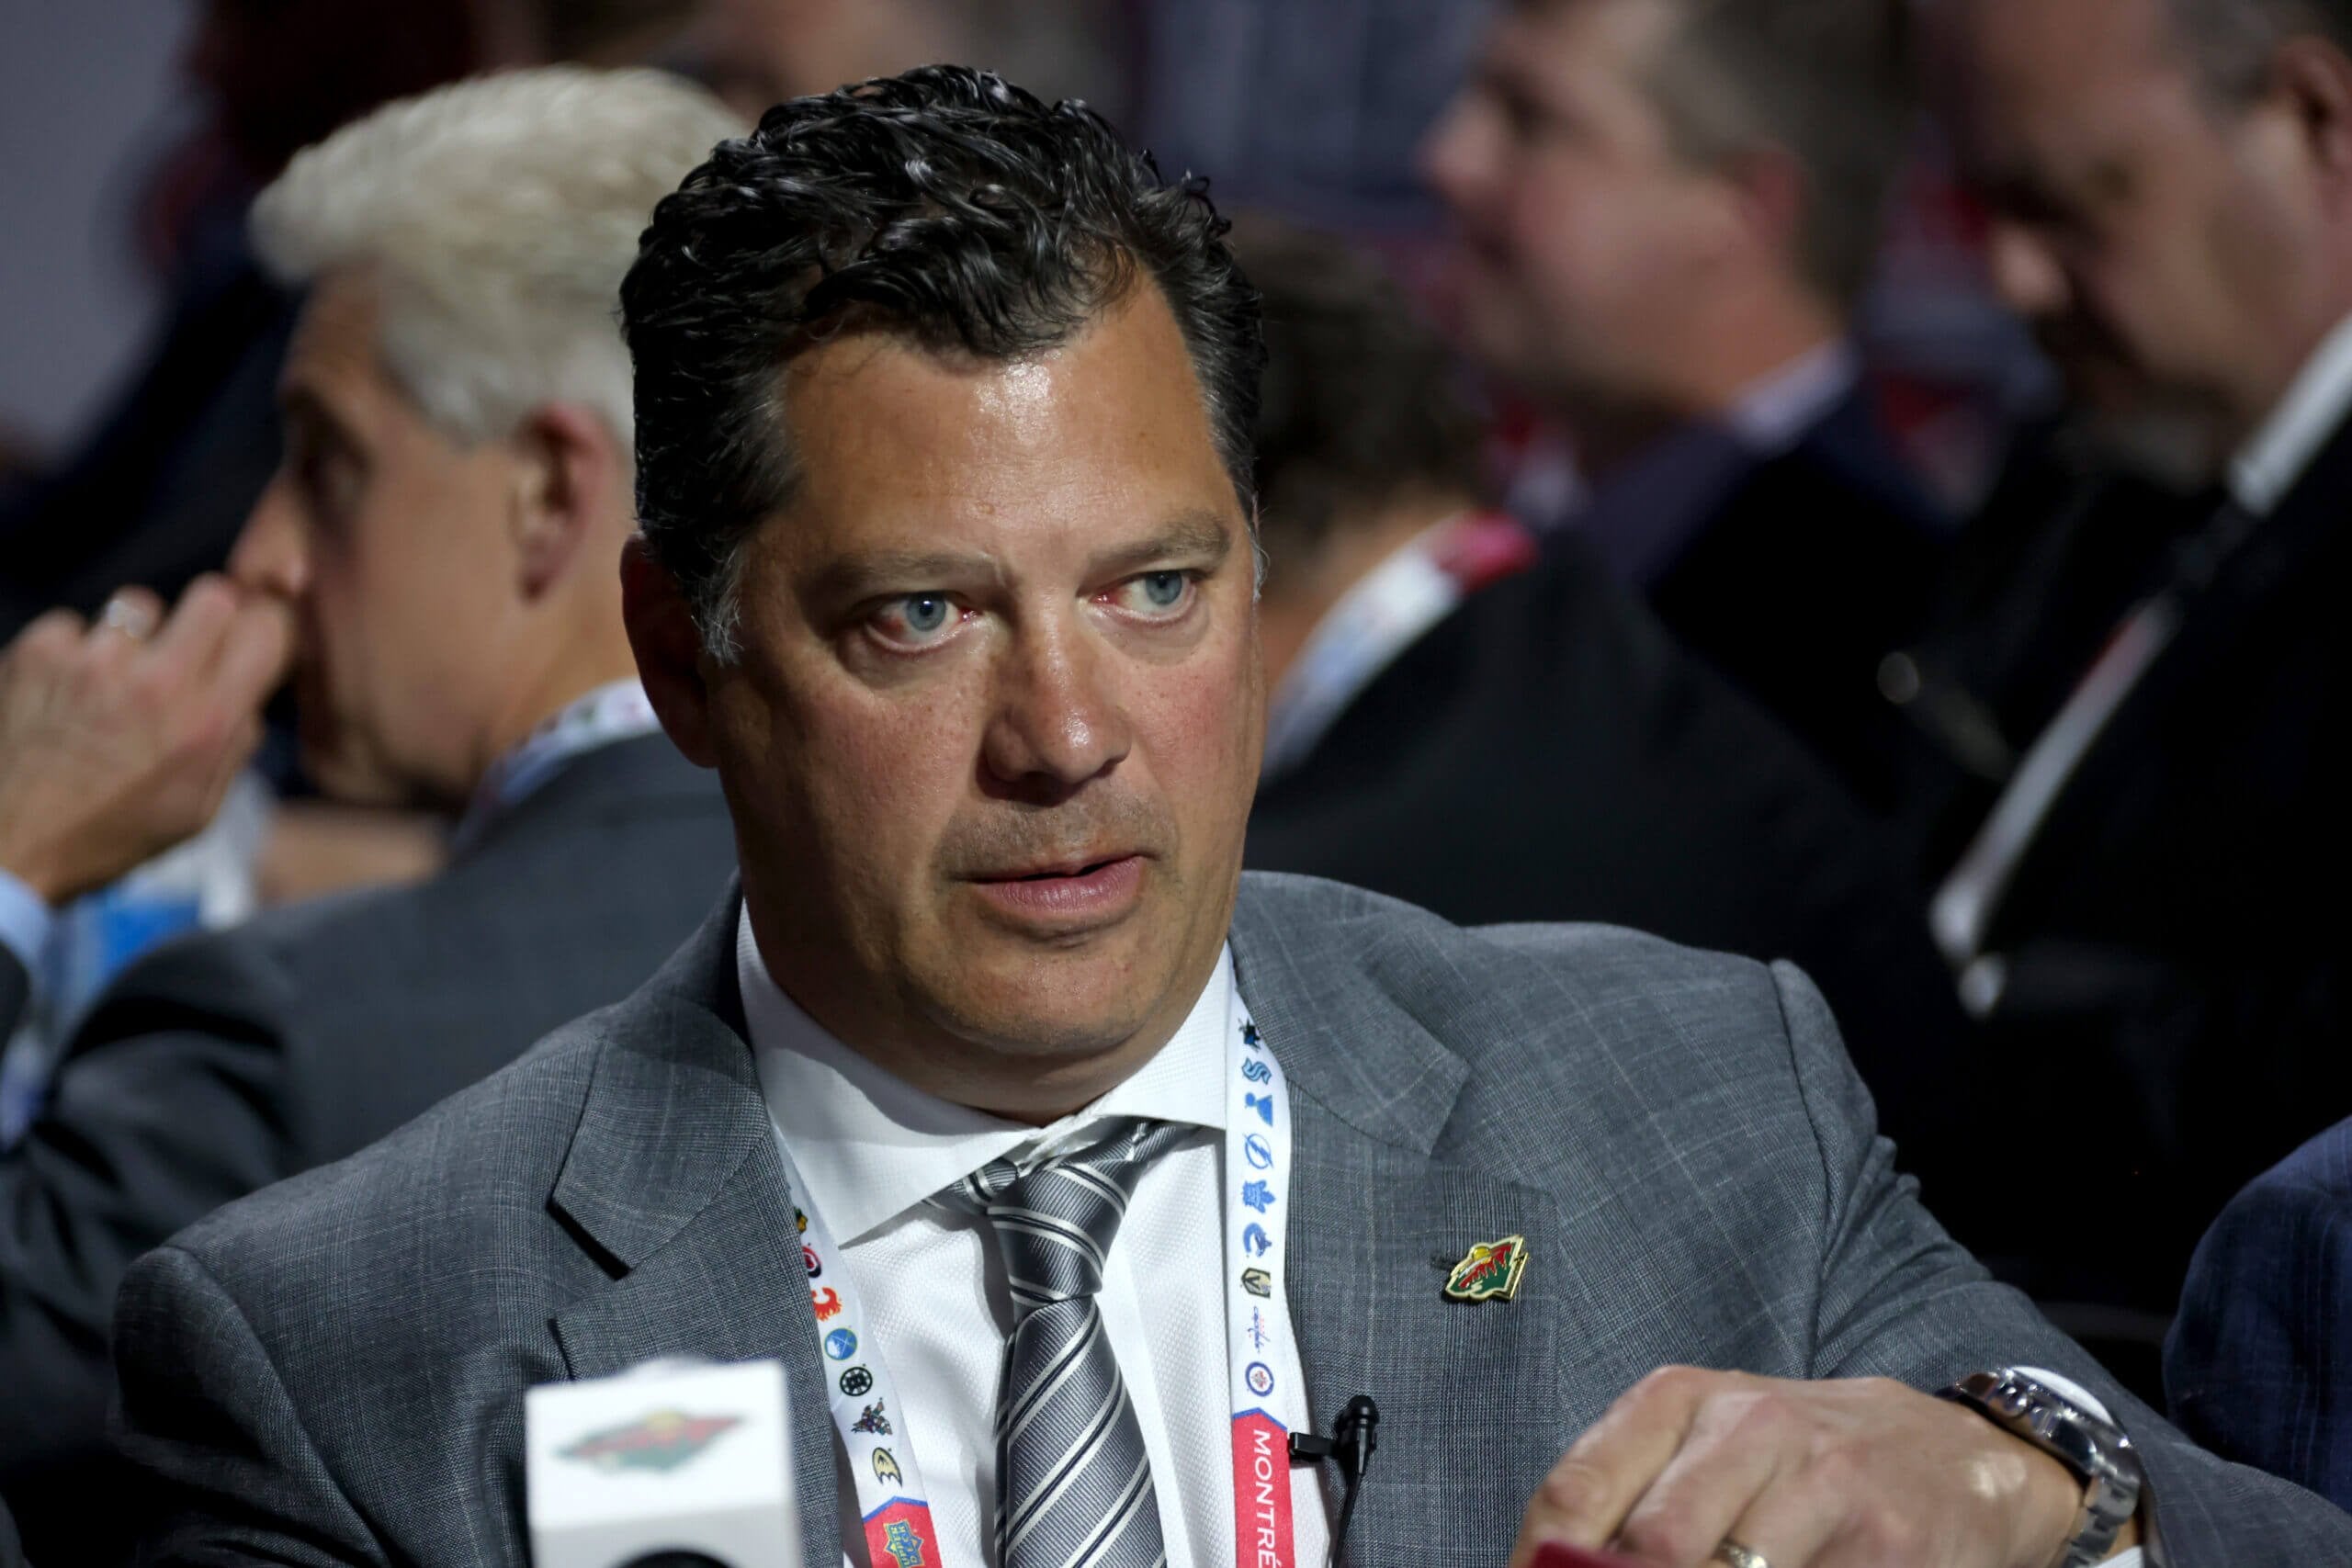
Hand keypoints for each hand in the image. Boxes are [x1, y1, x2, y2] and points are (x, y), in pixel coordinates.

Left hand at [0, 578, 292, 904]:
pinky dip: (76, 652)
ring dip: (136, 639)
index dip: (264, 632)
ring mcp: (93, 661)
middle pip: (213, 595)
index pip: (265, 629)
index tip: (251, 646)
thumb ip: (236, 743)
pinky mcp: (39, 653)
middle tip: (189, 652)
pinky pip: (76, 624)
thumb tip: (249, 696)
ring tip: (116, 682)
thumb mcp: (201, 807)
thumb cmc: (111, 833)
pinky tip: (71, 691)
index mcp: (206, 721)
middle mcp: (156, 682)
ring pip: (140, 606)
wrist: (13, 846)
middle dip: (210, 619)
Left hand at [1512, 1367, 2122, 1567]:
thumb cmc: (1791, 1459)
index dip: (1542, 1561)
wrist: (1948, 1453)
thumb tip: (1540, 1566)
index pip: (1576, 1490)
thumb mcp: (1697, 1448)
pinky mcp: (1887, 1540)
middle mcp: (1750, 1428)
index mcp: (1677, 1400)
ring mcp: (1824, 1483)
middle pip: (1655, 1546)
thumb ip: (1619, 1503)